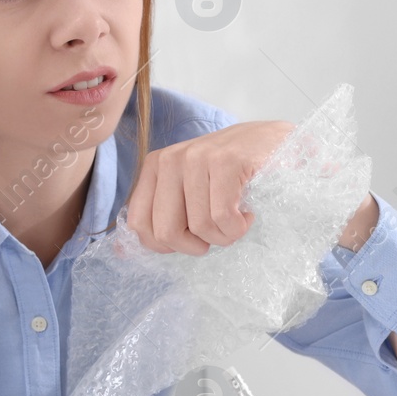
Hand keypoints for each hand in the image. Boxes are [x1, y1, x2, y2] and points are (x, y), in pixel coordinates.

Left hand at [127, 120, 294, 254]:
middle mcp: (171, 159)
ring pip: (200, 228)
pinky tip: (248, 212)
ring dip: (226, 235)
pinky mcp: (226, 162)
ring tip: (237, 216)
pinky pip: (223, 218)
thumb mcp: (190, 190)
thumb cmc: (235, 174)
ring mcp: (197, 158)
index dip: (168, 243)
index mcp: (155, 167)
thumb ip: (159, 214)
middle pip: (167, 232)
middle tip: (218, 229)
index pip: (139, 225)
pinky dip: (239, 226)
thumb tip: (119, 252)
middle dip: (197, 244)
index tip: (194, 233)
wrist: (277, 143)